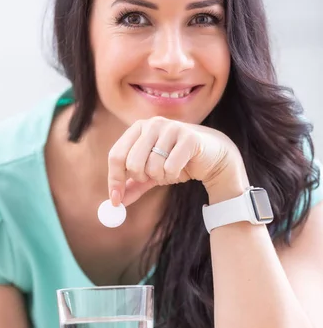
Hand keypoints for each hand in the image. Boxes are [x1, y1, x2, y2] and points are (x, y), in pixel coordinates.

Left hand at [108, 116, 247, 206]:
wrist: (213, 157)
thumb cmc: (179, 162)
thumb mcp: (151, 174)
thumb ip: (133, 185)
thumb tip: (115, 203)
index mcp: (138, 128)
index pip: (116, 155)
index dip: (114, 179)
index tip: (115, 201)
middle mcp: (152, 124)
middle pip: (131, 162)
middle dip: (141, 178)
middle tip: (152, 178)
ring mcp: (170, 128)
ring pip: (152, 167)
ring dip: (161, 177)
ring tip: (170, 170)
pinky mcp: (188, 137)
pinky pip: (170, 167)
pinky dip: (173, 175)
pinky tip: (181, 169)